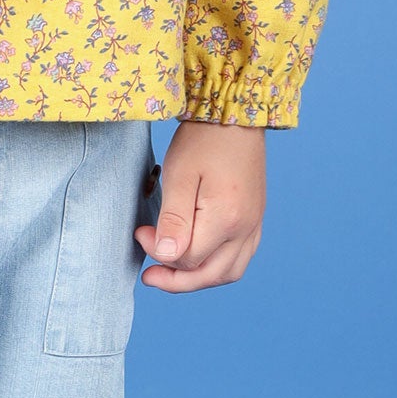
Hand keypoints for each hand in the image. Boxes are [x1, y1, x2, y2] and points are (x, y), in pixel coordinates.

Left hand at [137, 120, 265, 294]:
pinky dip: (217, 267)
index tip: (140, 232)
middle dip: (176, 280)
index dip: (158, 252)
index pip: (187, 258)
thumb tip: (166, 257)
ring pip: (228, 273)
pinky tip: (197, 259)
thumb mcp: (179, 176)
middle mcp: (246, 228)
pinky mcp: (256, 220)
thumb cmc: (202, 141)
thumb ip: (173, 220)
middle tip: (149, 275)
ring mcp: (254, 225)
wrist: (234, 116)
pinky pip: (240, 258)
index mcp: (226, 218)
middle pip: (209, 275)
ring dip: (198, 279)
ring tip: (171, 272)